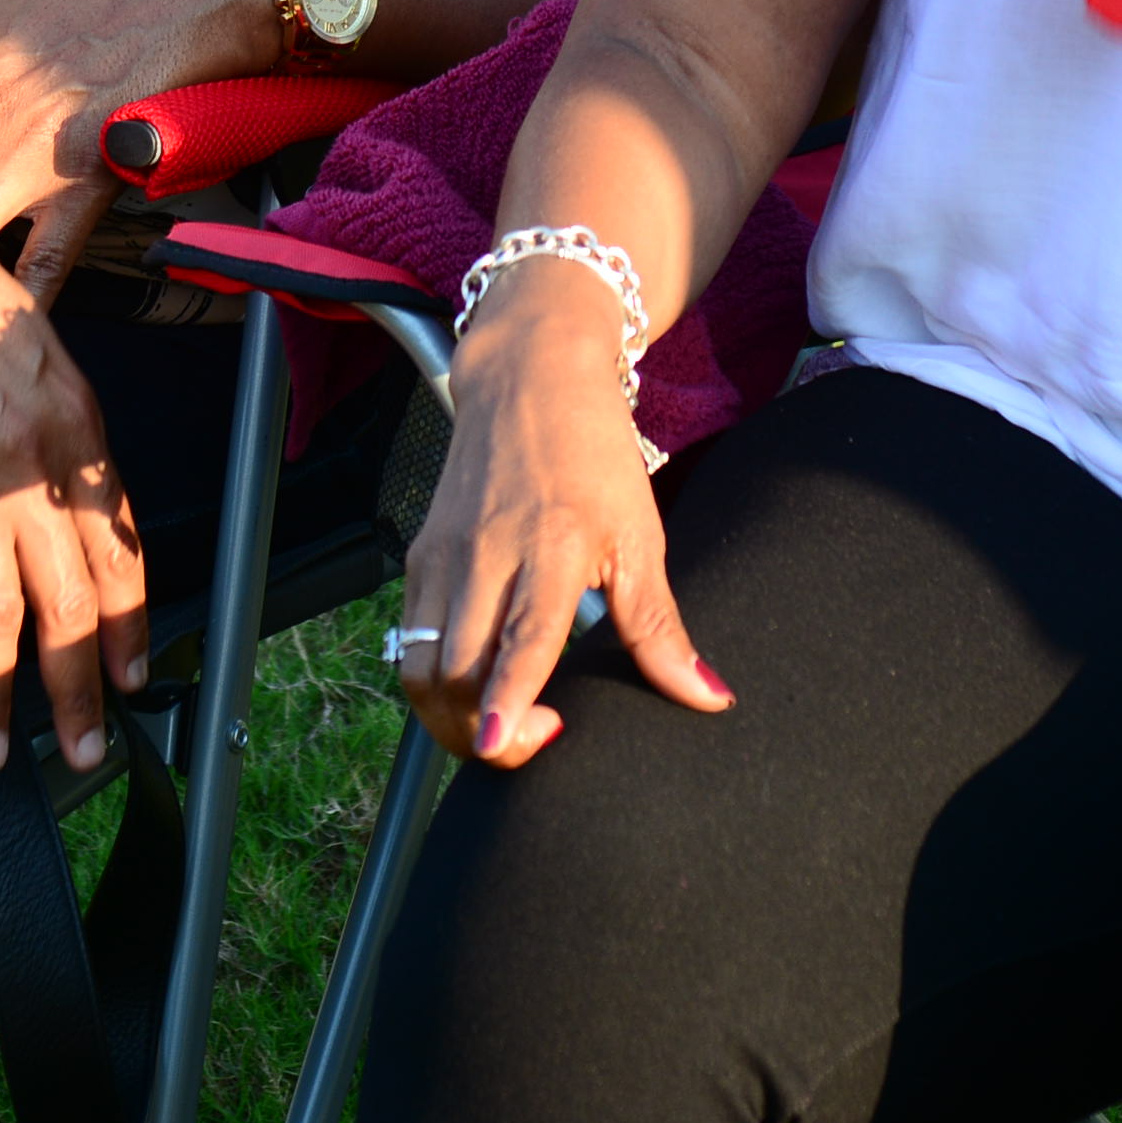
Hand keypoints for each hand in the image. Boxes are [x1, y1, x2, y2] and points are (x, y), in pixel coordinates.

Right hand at [0, 210, 153, 773]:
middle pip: (70, 601)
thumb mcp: (33, 353)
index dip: (130, 626)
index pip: (121, 549)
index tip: (133, 679)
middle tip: (83, 751)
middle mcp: (31, 462)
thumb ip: (56, 431)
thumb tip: (69, 501)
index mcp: (78, 426)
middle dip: (80, 691)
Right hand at [395, 264, 732, 768]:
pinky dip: (432, 682)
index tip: (496, 743)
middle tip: (534, 740)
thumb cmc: (595, 458)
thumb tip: (709, 699)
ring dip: (448, 718)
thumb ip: (661, 628)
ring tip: (497, 728)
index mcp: (554, 546)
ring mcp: (444, 555)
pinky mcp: (419, 557)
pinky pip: (411, 640)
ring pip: (421, 664)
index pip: (523, 636)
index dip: (506, 697)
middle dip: (482, 731)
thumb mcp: (641, 538)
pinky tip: (472, 689)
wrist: (529, 379)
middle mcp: (487, 553)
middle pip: (458, 669)